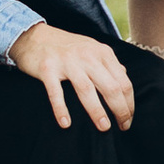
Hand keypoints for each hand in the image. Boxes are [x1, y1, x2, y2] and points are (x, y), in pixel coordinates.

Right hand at [13, 22, 137, 130]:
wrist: (34, 36)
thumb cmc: (66, 46)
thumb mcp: (91, 49)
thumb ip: (107, 62)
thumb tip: (124, 76)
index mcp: (101, 52)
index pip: (123, 81)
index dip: (129, 102)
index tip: (128, 119)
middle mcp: (87, 55)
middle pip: (110, 86)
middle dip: (120, 109)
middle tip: (122, 127)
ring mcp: (67, 61)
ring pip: (87, 90)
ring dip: (97, 111)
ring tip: (104, 127)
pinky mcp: (47, 68)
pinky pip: (56, 92)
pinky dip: (61, 109)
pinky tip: (66, 124)